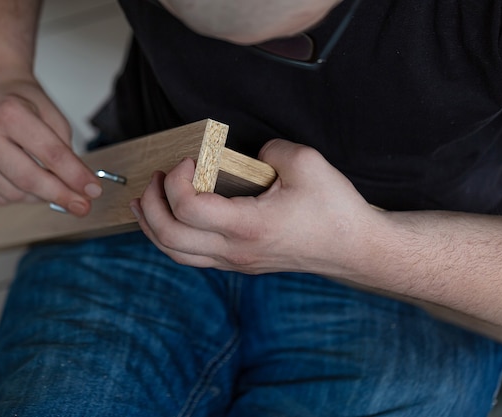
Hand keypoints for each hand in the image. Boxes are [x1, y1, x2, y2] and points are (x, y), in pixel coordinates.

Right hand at [0, 72, 101, 215]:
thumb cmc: (20, 101)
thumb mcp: (53, 114)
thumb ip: (66, 150)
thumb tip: (77, 187)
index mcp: (9, 113)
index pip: (51, 154)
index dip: (76, 176)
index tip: (93, 190)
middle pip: (30, 179)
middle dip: (61, 195)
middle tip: (82, 205)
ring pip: (15, 194)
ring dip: (40, 195)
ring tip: (49, 181)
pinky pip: (0, 198)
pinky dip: (20, 195)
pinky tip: (25, 179)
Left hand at [130, 139, 380, 275]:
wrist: (355, 248)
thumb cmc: (335, 210)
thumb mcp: (306, 162)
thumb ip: (268, 150)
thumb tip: (247, 155)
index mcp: (249, 226)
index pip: (188, 209)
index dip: (177, 180)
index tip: (189, 160)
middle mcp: (236, 251)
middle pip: (170, 237)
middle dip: (152, 205)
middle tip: (155, 178)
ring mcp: (236, 262)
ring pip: (176, 254)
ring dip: (153, 226)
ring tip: (145, 202)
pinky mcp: (240, 263)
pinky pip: (192, 257)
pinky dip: (172, 237)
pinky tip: (171, 219)